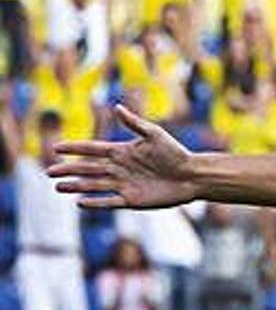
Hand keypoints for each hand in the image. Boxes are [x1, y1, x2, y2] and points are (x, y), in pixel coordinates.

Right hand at [48, 105, 198, 208]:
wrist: (191, 176)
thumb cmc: (175, 153)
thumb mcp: (155, 135)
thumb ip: (134, 123)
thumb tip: (116, 107)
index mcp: (122, 151)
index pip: (93, 149)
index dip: (75, 149)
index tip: (56, 147)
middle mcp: (119, 168)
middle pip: (88, 169)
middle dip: (69, 170)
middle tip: (49, 172)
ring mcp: (124, 184)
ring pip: (94, 185)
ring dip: (76, 186)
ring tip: (58, 187)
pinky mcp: (132, 200)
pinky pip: (109, 201)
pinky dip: (95, 202)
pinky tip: (80, 202)